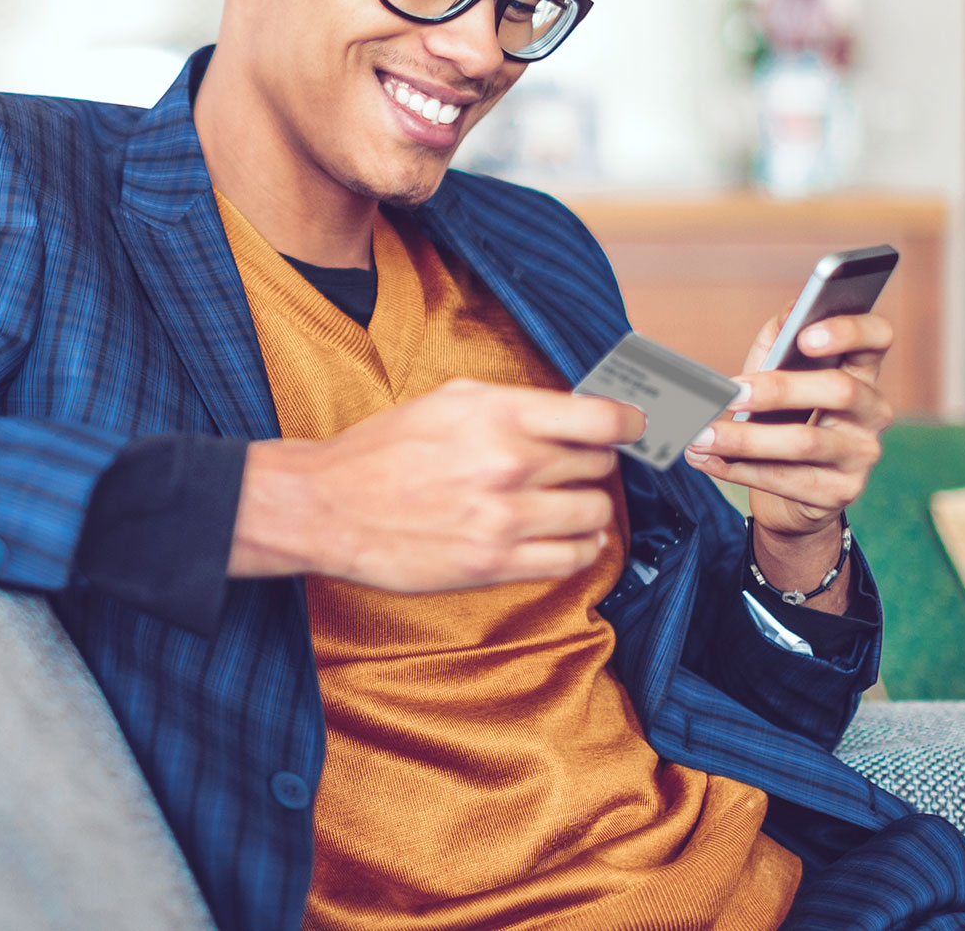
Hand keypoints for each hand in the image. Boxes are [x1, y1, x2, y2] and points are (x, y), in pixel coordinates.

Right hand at [229, 378, 641, 590]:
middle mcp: (509, 463)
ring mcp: (505, 518)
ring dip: (590, 508)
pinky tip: (565, 538)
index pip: (601, 418)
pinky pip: (573, 559)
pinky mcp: (496, 564)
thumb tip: (573, 411)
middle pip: (599, 465)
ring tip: (569, 504)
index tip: (634, 427)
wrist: (330, 507)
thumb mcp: (448, 400)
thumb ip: (514, 403)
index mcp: (499, 414)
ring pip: (594, 513)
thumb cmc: (384, 450)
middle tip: (574, 466)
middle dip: (593, 464)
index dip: (629, 422)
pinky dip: (581, 548)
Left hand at [685, 309, 893, 593]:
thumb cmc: (784, 418)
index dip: (850, 332)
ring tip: (700, 434)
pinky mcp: (840, 492)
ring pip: (805, 441)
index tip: (807, 335)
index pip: (877, 337)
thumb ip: (781, 341)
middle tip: (731, 392)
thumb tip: (786, 315)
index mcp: (861, 371)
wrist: (793, 494)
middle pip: (839, 390)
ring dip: (744, 438)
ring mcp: (862, 454)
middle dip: (780, 389)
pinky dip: (736, 468)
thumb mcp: (779, 374)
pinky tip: (703, 459)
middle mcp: (873, 411)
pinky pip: (784, 479)